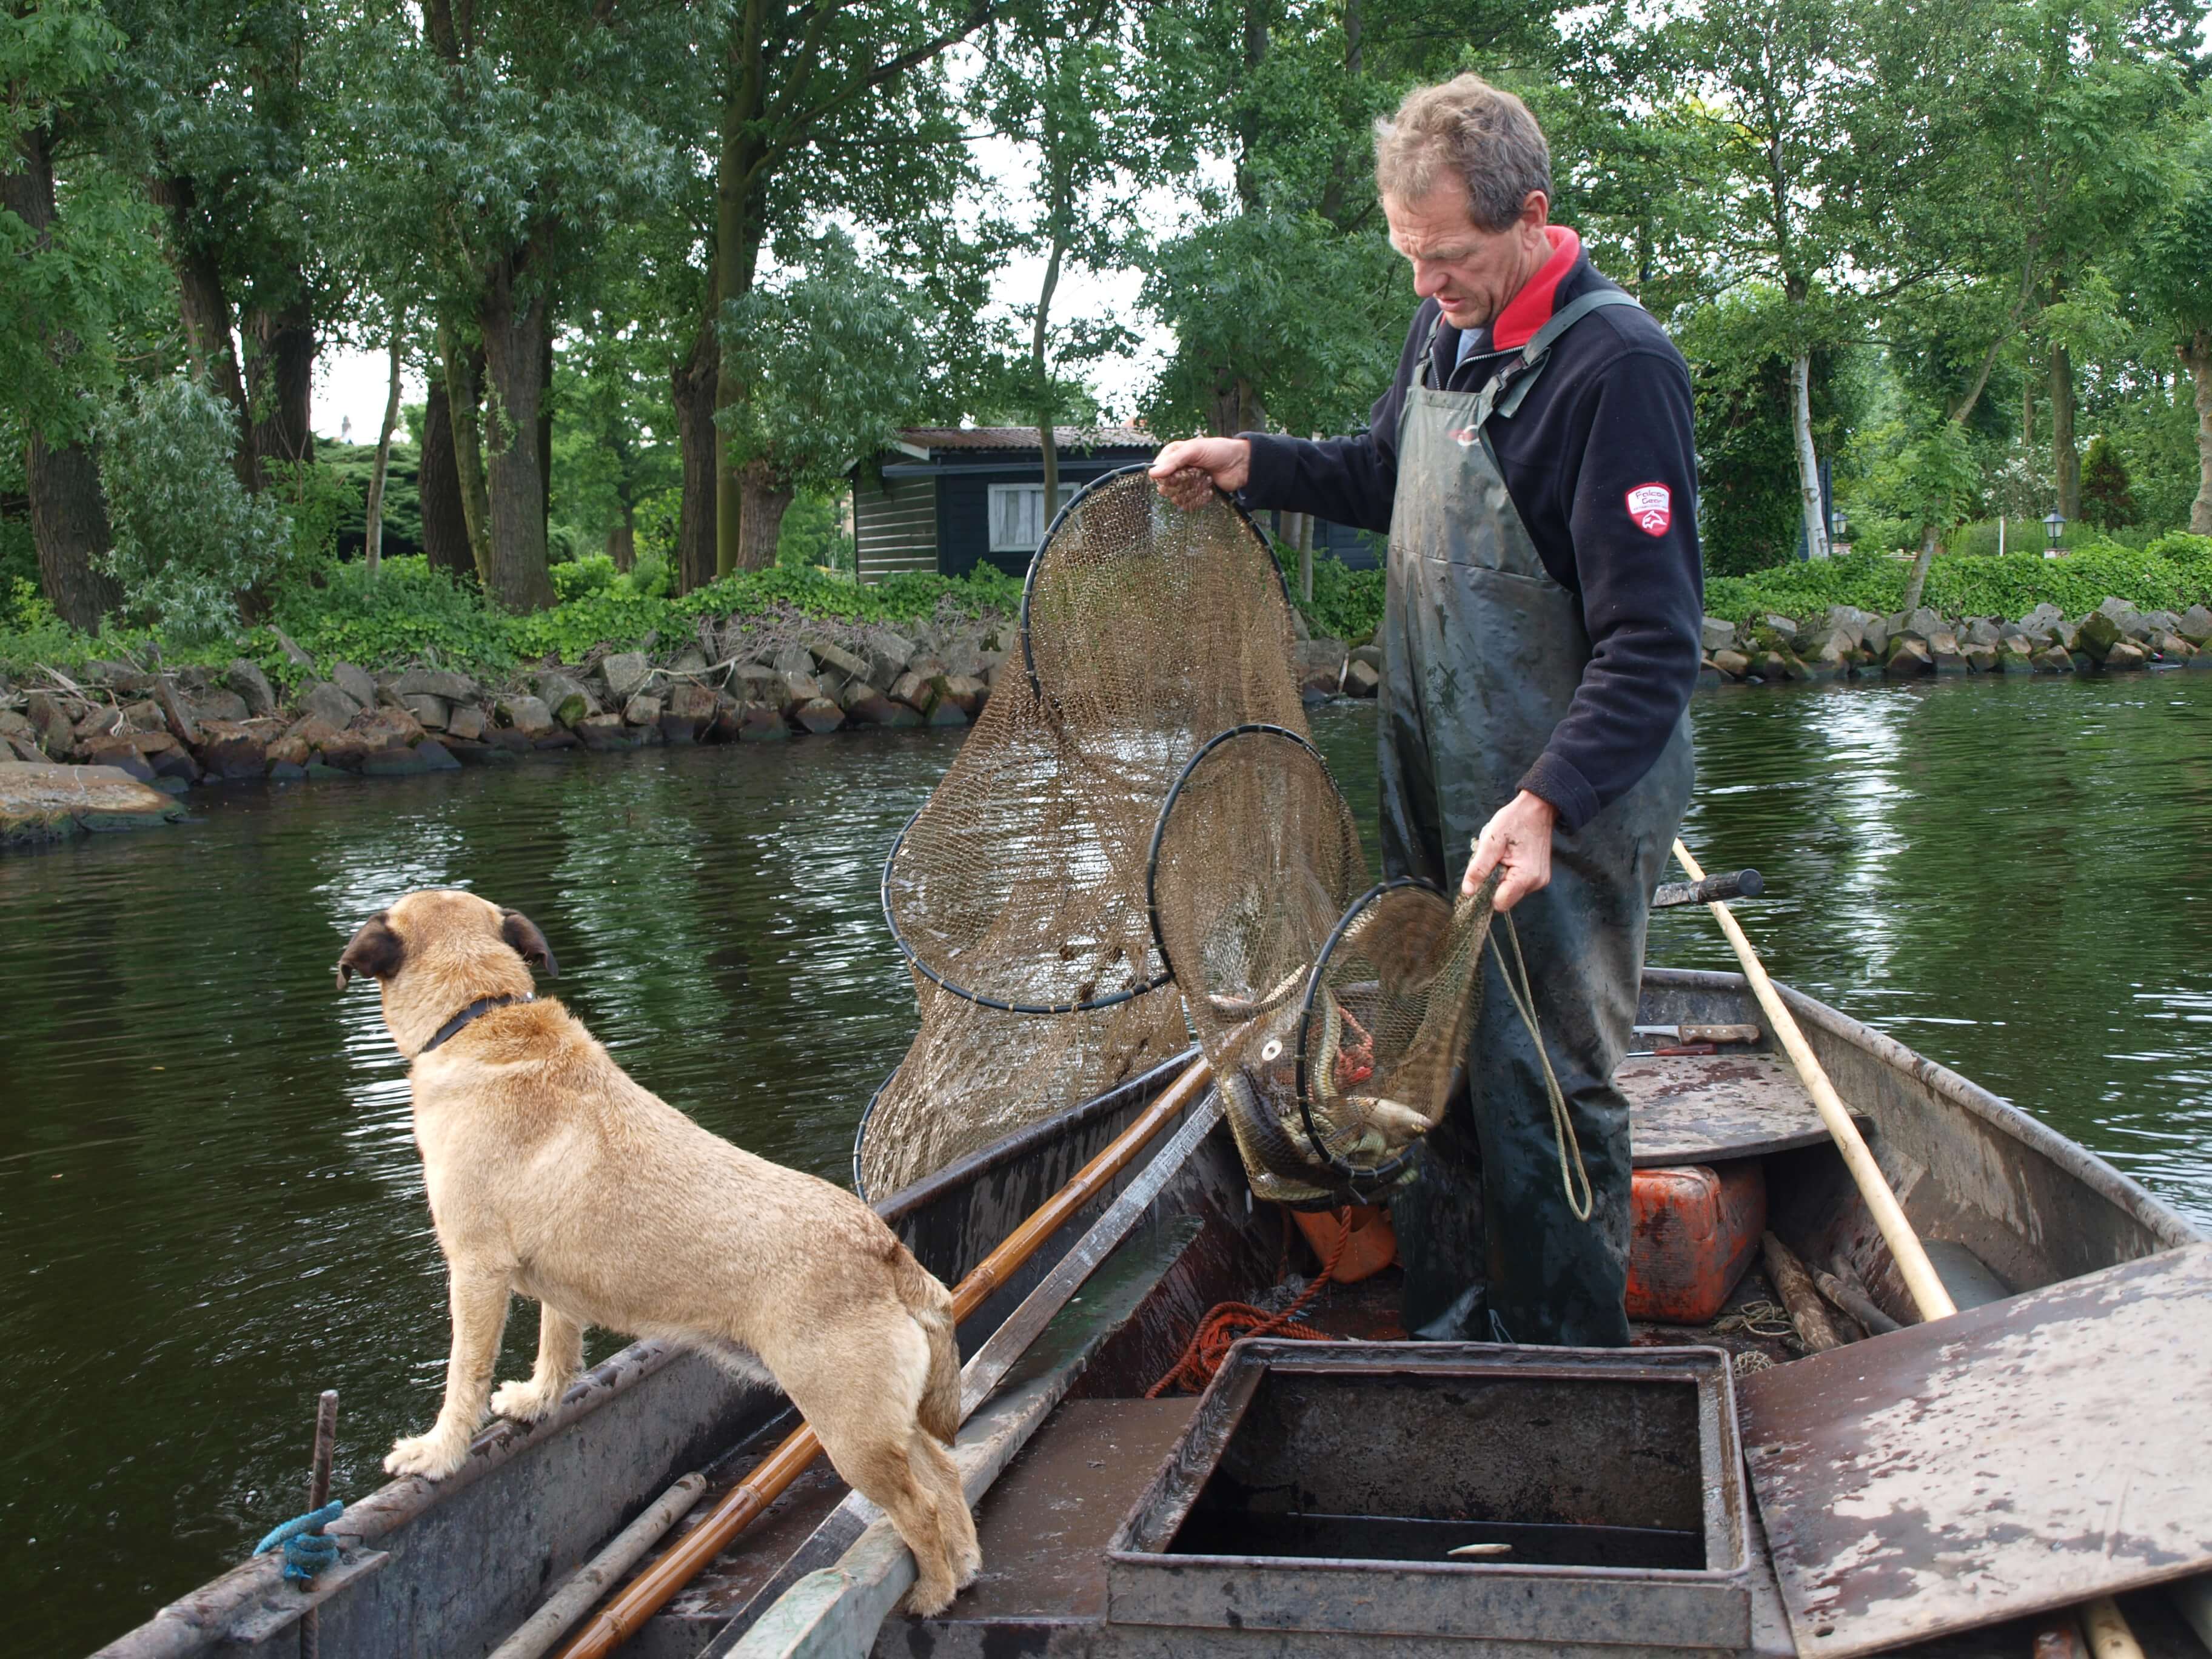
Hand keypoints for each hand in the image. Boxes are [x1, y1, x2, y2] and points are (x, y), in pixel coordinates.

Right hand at [1149, 437, 1250, 508]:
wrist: (1241, 464)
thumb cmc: (1219, 451)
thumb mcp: (1194, 449)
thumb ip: (1173, 461)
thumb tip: (1152, 473)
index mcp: (1173, 455)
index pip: (1158, 471)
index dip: (1167, 474)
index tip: (1179, 472)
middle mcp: (1177, 470)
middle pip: (1166, 487)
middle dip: (1183, 482)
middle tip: (1196, 473)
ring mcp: (1186, 484)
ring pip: (1177, 498)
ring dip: (1193, 490)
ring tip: (1205, 478)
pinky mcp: (1195, 495)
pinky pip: (1189, 504)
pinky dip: (1200, 497)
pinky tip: (1208, 488)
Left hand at [1463, 790, 1556, 912]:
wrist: (1538, 809)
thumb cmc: (1514, 821)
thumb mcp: (1491, 842)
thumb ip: (1478, 868)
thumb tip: (1468, 891)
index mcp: (1525, 877)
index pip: (1500, 903)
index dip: (1487, 891)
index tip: (1485, 872)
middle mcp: (1536, 883)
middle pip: (1505, 898)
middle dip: (1494, 883)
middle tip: (1495, 859)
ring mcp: (1540, 881)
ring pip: (1511, 891)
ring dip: (1502, 877)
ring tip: (1504, 855)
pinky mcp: (1539, 876)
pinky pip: (1518, 884)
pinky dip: (1510, 874)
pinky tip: (1511, 857)